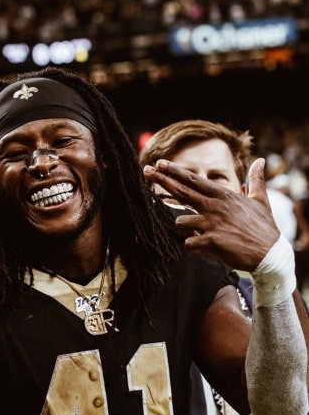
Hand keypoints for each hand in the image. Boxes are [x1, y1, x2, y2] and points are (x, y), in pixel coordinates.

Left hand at [143, 158, 279, 270]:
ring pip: (180, 221)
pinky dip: (193, 246)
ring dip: (184, 228)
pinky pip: (188, 243)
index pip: (194, 180)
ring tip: (199, 233)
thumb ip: (255, 181)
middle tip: (147, 170)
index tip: (160, 163)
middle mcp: (215, 206)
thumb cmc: (263, 227)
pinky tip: (204, 248)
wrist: (269, 253)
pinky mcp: (211, 241)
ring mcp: (212, 223)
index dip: (175, 171)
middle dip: (163, 180)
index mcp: (223, 195)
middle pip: (182, 190)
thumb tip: (261, 161)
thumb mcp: (260, 200)